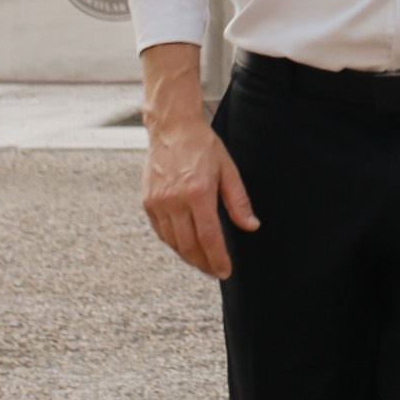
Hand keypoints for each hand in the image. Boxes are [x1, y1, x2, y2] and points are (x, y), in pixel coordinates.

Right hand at [141, 45, 259, 280]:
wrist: (172, 128)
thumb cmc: (203, 146)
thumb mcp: (228, 170)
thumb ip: (239, 202)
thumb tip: (251, 226)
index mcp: (198, 192)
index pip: (209, 237)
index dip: (217, 259)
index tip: (225, 271)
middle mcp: (175, 200)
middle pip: (189, 245)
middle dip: (204, 263)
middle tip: (215, 271)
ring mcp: (158, 202)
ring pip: (173, 242)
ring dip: (188, 257)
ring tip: (202, 262)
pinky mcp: (148, 202)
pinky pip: (161, 232)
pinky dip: (174, 243)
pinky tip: (185, 246)